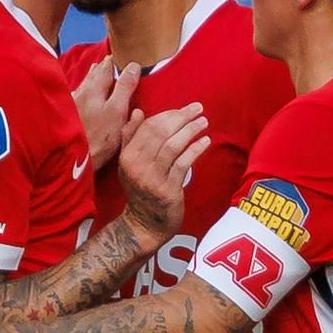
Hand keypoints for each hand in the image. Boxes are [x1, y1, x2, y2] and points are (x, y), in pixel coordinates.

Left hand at [73, 57, 140, 171]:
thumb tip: (133, 66)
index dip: (115, 61)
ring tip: (98, 71)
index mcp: (94, 88)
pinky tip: (82, 93)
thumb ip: (125, 87)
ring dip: (92, 77)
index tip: (122, 57)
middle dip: (102, 67)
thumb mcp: (118, 111)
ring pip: (84, 84)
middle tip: (110, 61)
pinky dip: (84, 91)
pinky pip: (77, 97)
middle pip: (93, 74)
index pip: (106, 67)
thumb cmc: (99, 137)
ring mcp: (73, 104)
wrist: (73, 160)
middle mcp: (81, 92)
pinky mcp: (68, 116)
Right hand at [119, 103, 210, 247]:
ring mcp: (152, 178)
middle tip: (198, 108)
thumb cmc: (141, 189)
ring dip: (190, 130)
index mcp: (127, 156)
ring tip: (203, 122)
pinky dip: (195, 149)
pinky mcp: (167, 189)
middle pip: (161, 133)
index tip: (184, 109)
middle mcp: (137, 165)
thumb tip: (138, 111)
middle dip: (181, 117)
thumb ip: (131, 137)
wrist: (145, 223)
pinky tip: (205, 141)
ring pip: (173, 146)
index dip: (168, 115)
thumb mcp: (130, 163)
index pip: (148, 127)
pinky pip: (183, 163)